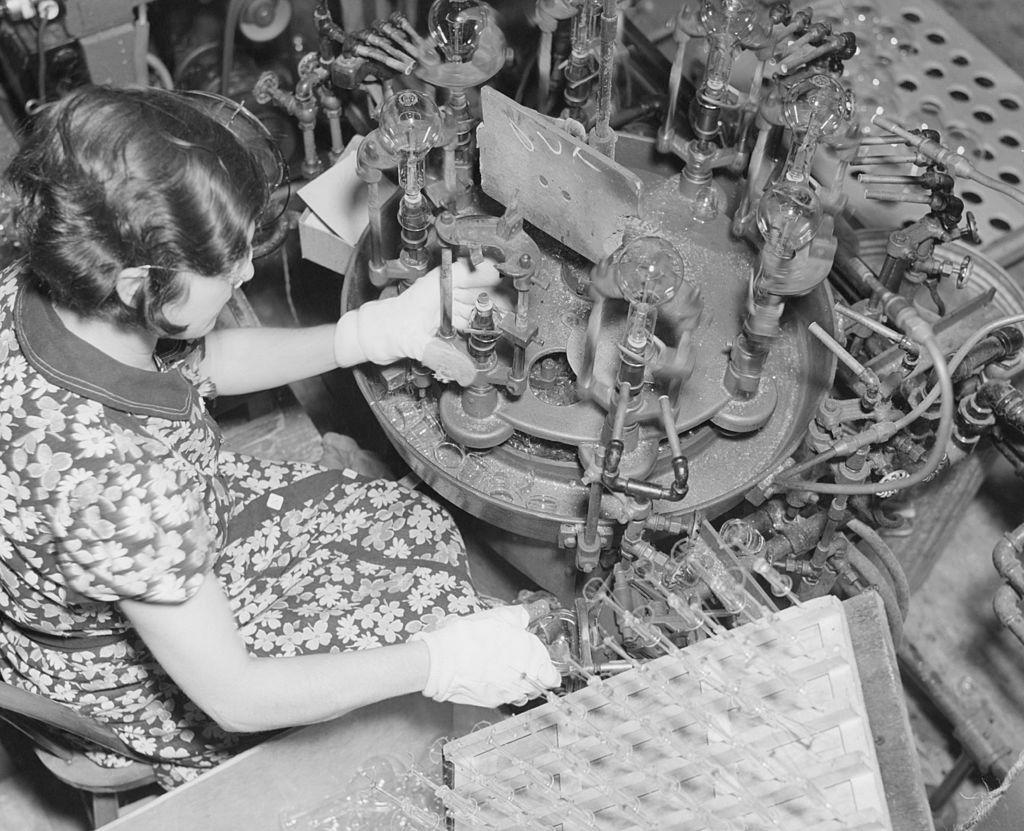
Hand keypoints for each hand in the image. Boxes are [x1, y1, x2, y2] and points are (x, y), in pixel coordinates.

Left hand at [334, 259, 500, 382]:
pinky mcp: (446, 318)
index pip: (473, 271)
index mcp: (438, 285)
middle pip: (481, 289)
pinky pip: (470, 318)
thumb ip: (442, 358)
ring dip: (493, 313)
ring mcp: (446, 304)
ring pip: (478, 305)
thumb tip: (466, 372)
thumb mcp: (414, 343)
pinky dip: (481, 325)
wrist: (372, 336)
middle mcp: (444, 291)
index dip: (495, 273)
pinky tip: (491, 332)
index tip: (514, 279)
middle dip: (500, 298)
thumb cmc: (385, 328)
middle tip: (518, 311)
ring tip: (510, 323)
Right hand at [409, 605, 560, 707]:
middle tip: (515, 660)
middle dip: (530, 673)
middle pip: (537, 684)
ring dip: (515, 683)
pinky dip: (498, 688)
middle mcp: (525, 680)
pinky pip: (502, 696)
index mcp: (533, 658)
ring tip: (499, 667)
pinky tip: (486, 674)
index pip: (552, 676)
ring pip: (520, 692)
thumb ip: (519, 616)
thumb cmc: (472, 636)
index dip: (547, 669)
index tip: (541, 663)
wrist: (444, 660)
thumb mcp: (499, 616)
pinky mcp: (492, 702)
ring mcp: (509, 694)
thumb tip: (527, 613)